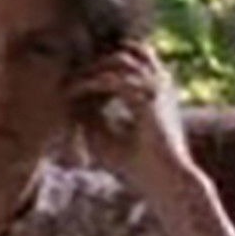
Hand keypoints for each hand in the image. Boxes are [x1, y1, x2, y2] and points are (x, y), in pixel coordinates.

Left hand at [69, 40, 192, 187]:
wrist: (166, 182)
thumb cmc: (139, 166)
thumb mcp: (105, 138)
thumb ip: (90, 118)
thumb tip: (70, 101)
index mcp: (156, 92)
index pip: (132, 60)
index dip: (103, 63)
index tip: (76, 75)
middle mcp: (160, 85)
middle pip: (126, 52)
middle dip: (95, 60)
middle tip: (69, 73)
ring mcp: (157, 89)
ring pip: (119, 61)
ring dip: (91, 70)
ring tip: (68, 83)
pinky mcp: (149, 100)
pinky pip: (115, 81)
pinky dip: (91, 83)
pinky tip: (73, 91)